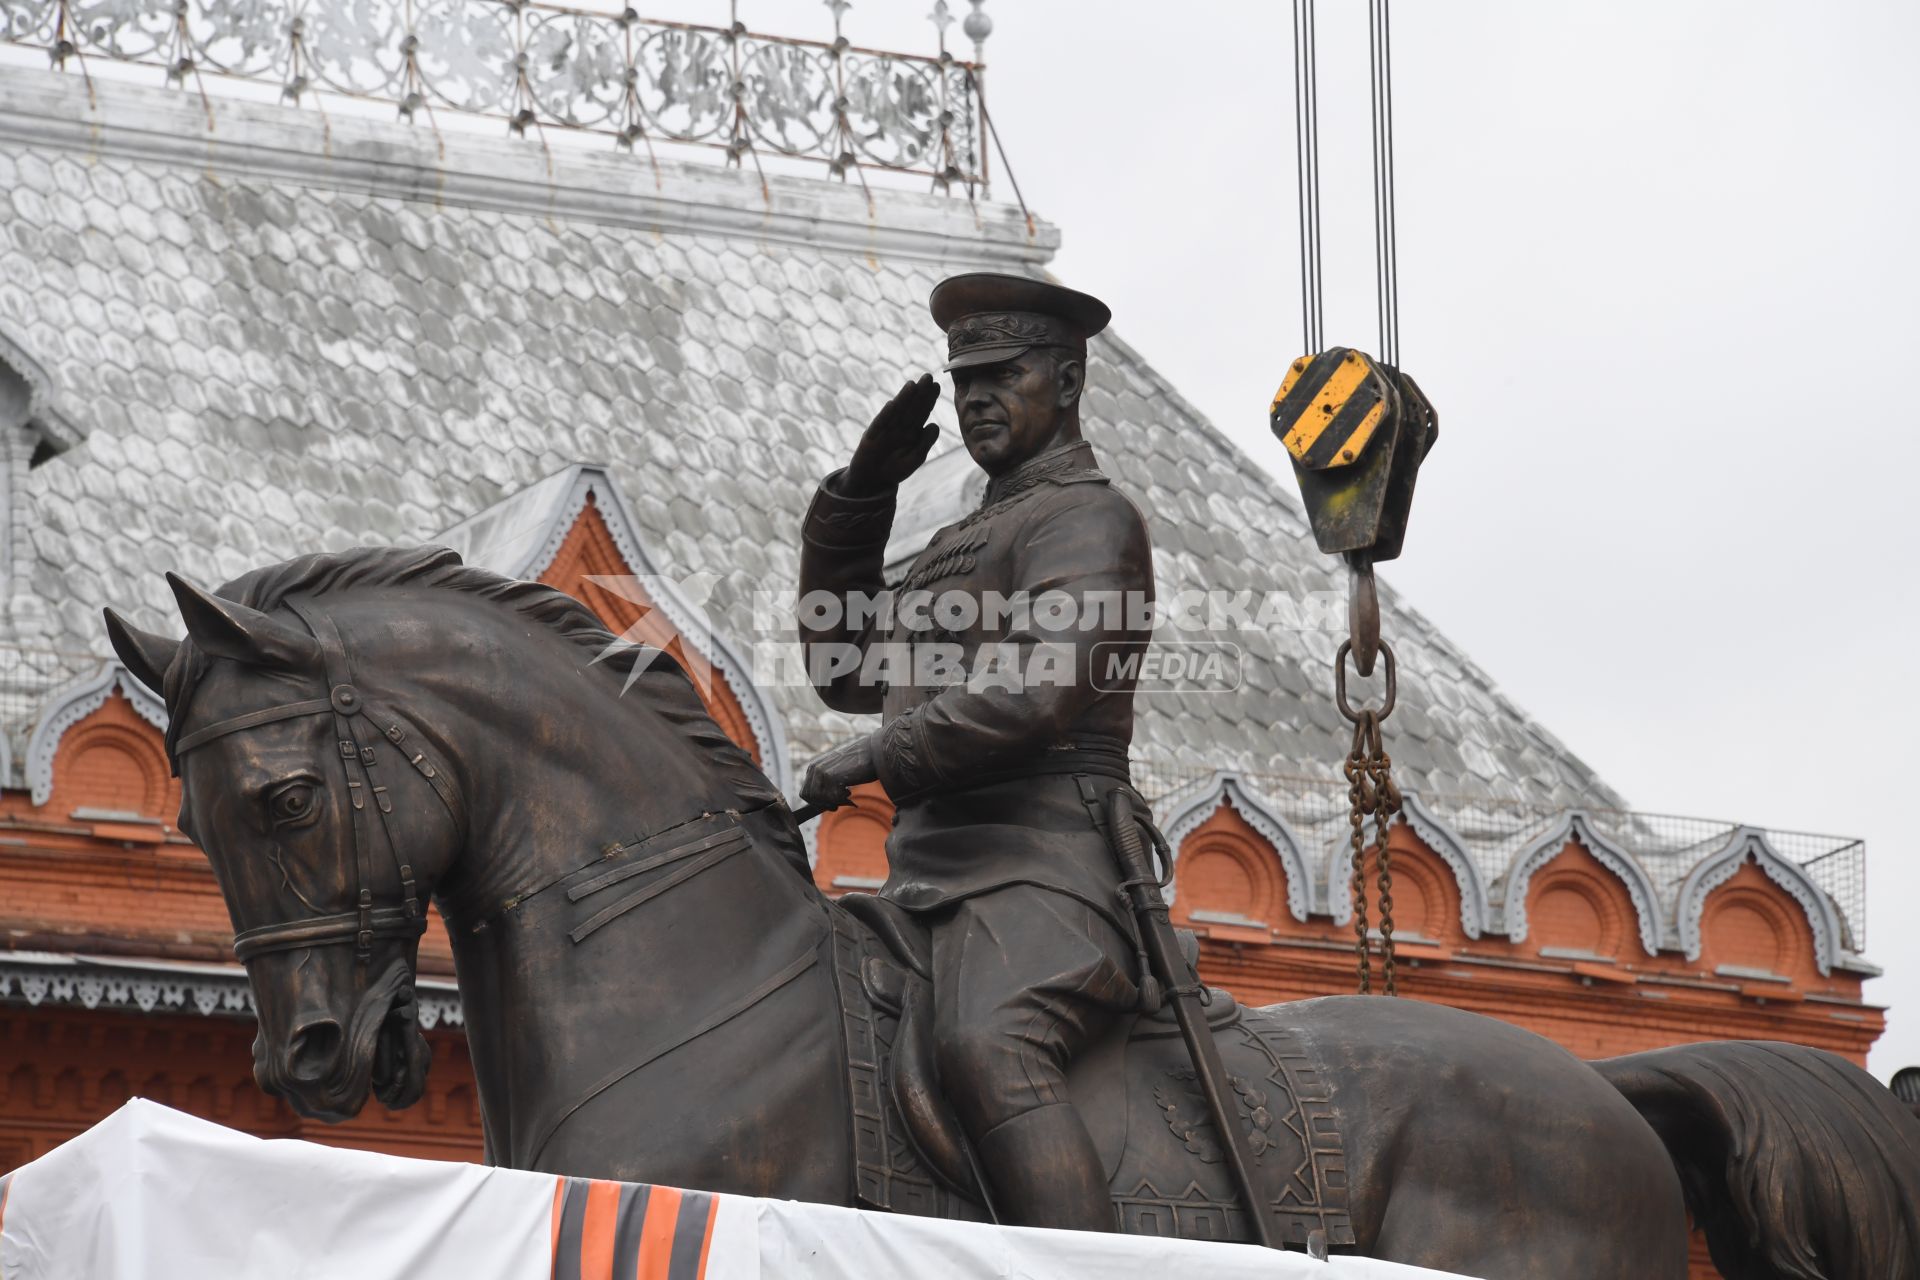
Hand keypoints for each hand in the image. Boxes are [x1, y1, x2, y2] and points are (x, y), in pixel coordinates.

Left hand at [799, 734, 880, 811]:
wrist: (873, 752)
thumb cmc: (858, 764)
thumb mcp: (837, 772)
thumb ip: (826, 784)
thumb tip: (820, 805)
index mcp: (814, 767)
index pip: (805, 793)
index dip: (816, 802)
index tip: (830, 804)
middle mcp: (815, 768)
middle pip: (809, 797)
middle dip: (824, 804)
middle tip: (838, 804)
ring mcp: (822, 771)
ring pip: (819, 798)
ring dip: (834, 802)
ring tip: (847, 795)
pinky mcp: (832, 776)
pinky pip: (832, 798)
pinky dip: (842, 800)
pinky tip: (850, 792)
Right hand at [844, 374, 940, 496]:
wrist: (873, 481)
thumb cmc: (895, 470)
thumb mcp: (915, 459)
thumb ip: (925, 443)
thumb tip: (934, 425)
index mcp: (912, 431)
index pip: (922, 412)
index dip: (929, 399)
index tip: (937, 385)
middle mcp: (899, 426)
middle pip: (911, 407)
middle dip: (919, 393)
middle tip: (928, 377)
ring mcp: (885, 429)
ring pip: (896, 412)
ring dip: (904, 399)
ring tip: (913, 385)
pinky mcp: (871, 436)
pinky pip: (880, 424)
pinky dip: (886, 415)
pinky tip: (893, 405)